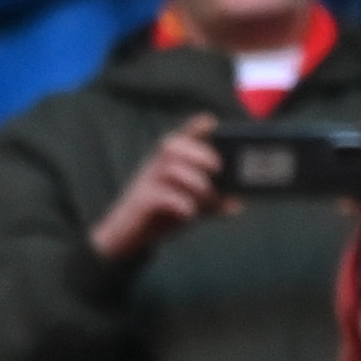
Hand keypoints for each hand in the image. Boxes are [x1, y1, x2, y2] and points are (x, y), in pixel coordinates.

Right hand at [87, 116, 224, 264]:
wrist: (124, 238)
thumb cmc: (157, 216)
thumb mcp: (188, 206)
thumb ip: (210, 203)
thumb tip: (236, 204)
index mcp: (166, 164)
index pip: (179, 137)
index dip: (194, 127)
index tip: (211, 122)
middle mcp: (154, 168)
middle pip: (172, 146)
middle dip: (199, 153)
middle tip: (217, 168)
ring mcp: (145, 183)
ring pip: (170, 169)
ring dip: (195, 182)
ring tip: (207, 198)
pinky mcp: (141, 202)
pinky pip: (161, 195)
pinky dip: (180, 203)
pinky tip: (189, 213)